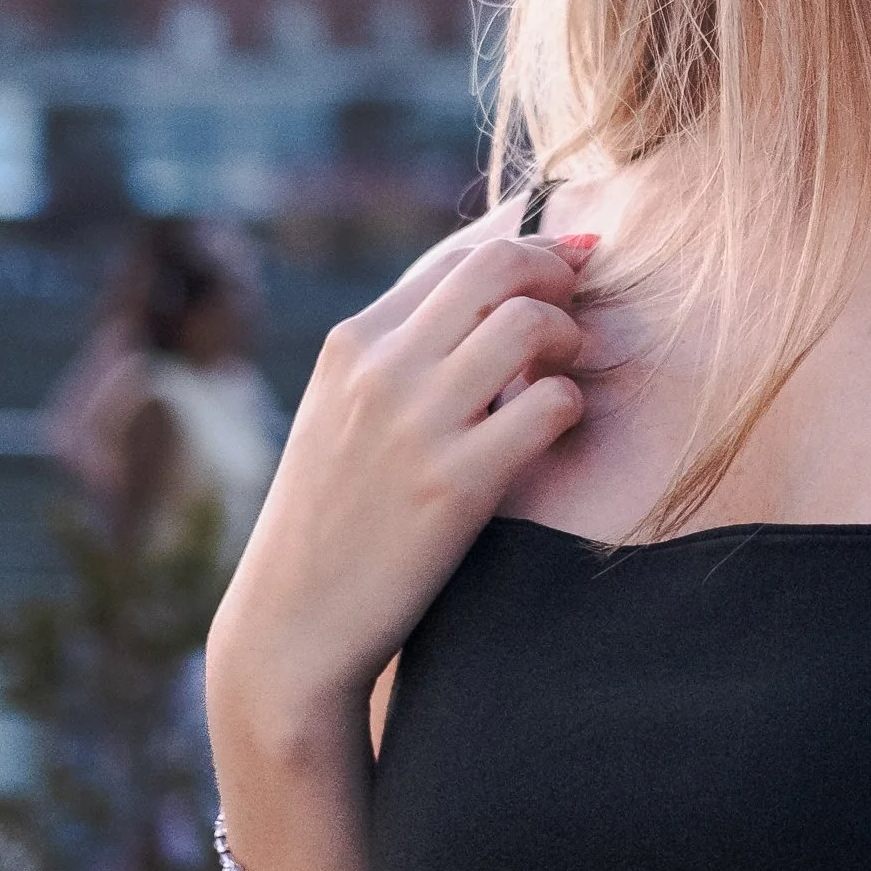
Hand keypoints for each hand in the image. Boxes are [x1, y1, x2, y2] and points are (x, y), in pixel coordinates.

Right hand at [208, 233, 587, 742]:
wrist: (292, 626)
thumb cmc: (332, 518)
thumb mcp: (342, 415)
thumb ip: (401, 353)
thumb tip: (489, 288)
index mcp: (352, 344)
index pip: (457, 257)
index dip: (528, 244)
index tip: (573, 254)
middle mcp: (381, 370)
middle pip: (497, 266)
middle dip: (556, 271)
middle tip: (578, 305)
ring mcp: (417, 424)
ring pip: (529, 323)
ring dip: (569, 336)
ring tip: (568, 368)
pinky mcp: (455, 484)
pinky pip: (550, 404)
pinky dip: (571, 405)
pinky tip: (558, 426)